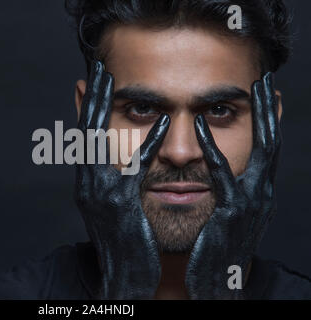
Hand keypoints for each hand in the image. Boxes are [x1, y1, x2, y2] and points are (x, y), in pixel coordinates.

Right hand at [75, 60, 170, 298]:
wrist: (123, 277)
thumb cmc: (122, 238)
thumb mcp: (110, 205)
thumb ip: (110, 177)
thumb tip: (116, 155)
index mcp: (87, 181)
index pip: (85, 135)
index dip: (87, 104)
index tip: (93, 78)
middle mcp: (87, 183)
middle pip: (85, 130)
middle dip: (91, 96)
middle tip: (98, 66)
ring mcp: (99, 194)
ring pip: (98, 141)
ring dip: (104, 107)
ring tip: (112, 77)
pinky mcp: (119, 208)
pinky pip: (134, 169)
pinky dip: (147, 145)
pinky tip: (161, 123)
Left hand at [186, 73, 280, 298]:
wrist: (215, 285)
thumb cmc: (217, 248)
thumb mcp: (228, 215)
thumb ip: (229, 190)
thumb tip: (222, 169)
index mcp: (258, 193)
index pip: (268, 147)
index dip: (269, 118)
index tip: (264, 91)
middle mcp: (261, 194)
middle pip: (272, 141)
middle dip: (270, 109)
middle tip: (266, 77)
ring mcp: (250, 204)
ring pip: (260, 151)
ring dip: (257, 117)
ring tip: (253, 88)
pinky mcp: (231, 214)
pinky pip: (221, 174)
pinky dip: (211, 147)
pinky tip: (199, 125)